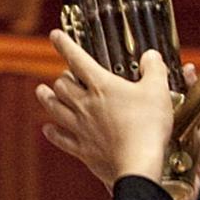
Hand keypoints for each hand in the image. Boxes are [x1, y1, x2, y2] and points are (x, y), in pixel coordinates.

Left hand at [36, 33, 173, 187]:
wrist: (137, 164)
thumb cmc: (148, 125)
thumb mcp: (158, 91)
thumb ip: (154, 69)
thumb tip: (150, 55)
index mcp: (101, 86)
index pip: (77, 58)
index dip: (64, 44)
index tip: (55, 35)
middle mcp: (84, 104)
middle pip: (62, 85)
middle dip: (61, 76)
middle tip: (64, 74)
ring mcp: (80, 127)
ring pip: (54, 108)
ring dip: (47, 98)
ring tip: (41, 91)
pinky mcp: (82, 149)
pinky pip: (60, 138)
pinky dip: (52, 132)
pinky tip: (47, 129)